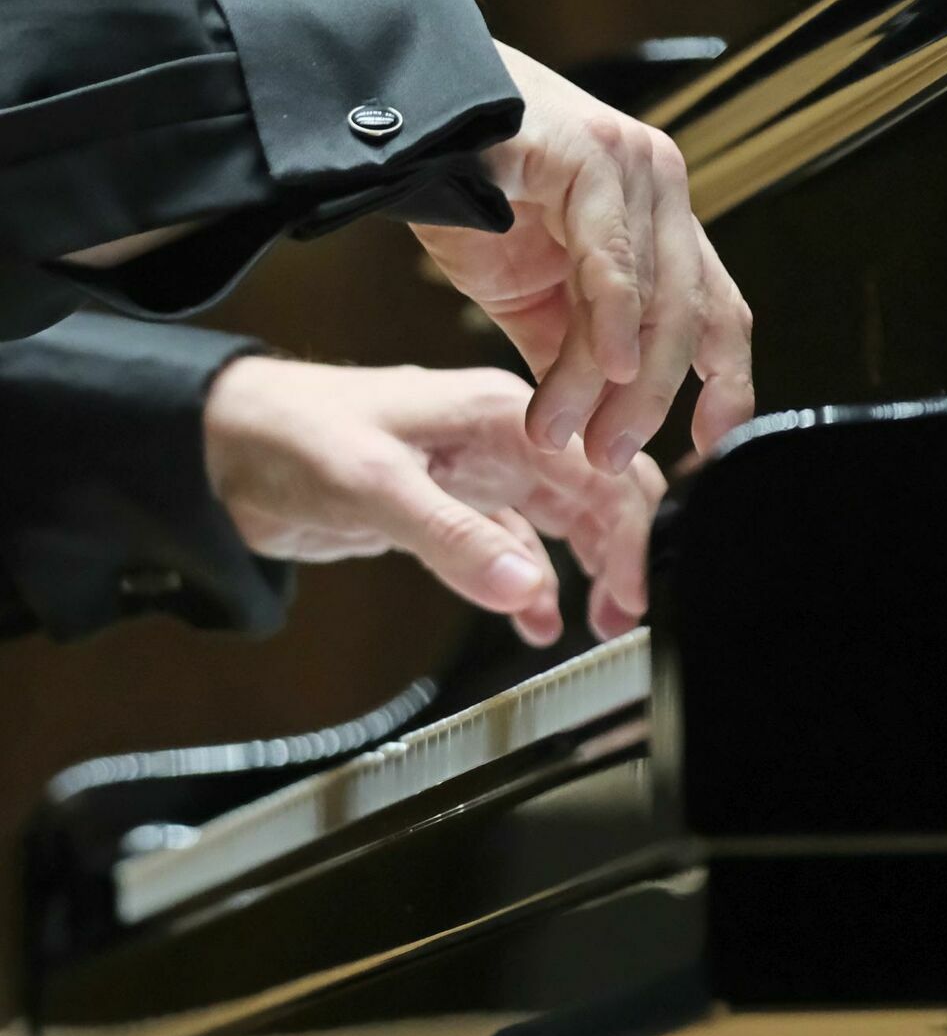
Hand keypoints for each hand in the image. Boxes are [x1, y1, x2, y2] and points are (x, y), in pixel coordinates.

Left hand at [203, 358, 664, 644]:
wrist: (220, 447)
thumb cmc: (290, 434)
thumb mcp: (375, 485)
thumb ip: (454, 538)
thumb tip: (527, 590)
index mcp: (500, 413)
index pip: (599, 470)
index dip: (632, 533)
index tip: (637, 593)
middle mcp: (501, 440)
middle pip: (597, 495)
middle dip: (624, 554)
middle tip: (627, 616)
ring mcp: (477, 476)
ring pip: (565, 523)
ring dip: (590, 570)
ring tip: (600, 622)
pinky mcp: (450, 509)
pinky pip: (512, 550)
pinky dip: (532, 587)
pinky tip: (536, 620)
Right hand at [410, 42, 753, 474]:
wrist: (398, 125)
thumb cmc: (465, 194)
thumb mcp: (530, 296)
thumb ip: (570, 355)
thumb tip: (593, 428)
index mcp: (658, 221)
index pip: (719, 311)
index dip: (726, 383)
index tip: (707, 444)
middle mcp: (660, 188)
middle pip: (690, 316)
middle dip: (652, 402)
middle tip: (608, 458)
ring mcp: (633, 166)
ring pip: (651, 298)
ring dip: (606, 383)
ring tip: (560, 432)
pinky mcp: (592, 154)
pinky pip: (613, 256)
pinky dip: (613, 321)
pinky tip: (607, 366)